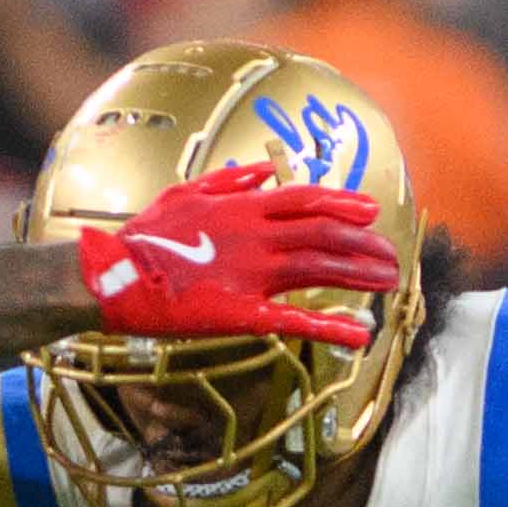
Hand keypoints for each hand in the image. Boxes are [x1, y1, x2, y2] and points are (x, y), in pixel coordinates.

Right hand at [76, 167, 397, 347]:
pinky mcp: (244, 313)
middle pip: (325, 235)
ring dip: (359, 276)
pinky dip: (330, 327)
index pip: (307, 200)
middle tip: (392, 253)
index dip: (343, 204)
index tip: (371, 211)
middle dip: (363, 244)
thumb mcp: (186, 192)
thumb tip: (262, 171)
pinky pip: (296, 321)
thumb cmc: (146, 235)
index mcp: (244, 209)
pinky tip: (359, 334)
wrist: (115, 275)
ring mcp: (253, 275)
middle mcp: (257, 238)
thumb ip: (229, 182)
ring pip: (320, 271)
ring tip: (389, 281)